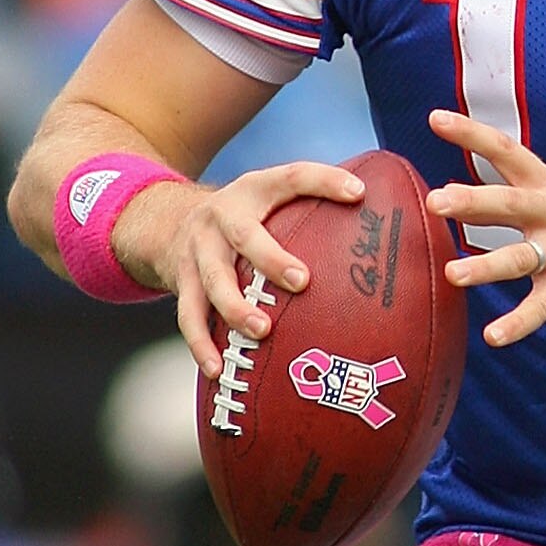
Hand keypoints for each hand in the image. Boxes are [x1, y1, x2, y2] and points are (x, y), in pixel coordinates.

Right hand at [114, 160, 367, 375]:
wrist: (167, 221)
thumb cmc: (243, 216)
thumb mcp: (269, 197)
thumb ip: (313, 202)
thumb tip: (378, 212)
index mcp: (254, 191)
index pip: (292, 177)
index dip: (325, 182)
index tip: (359, 194)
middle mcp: (221, 216)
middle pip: (244, 235)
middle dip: (271, 259)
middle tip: (302, 281)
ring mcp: (197, 250)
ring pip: (212, 280)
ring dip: (235, 307)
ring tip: (261, 331)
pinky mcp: (180, 280)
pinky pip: (189, 316)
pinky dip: (201, 344)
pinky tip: (217, 368)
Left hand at [427, 111, 545, 346]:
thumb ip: (509, 196)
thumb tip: (448, 194)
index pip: (507, 151)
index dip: (472, 134)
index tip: (436, 118)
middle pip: (512, 203)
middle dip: (474, 201)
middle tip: (436, 201)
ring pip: (521, 258)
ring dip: (486, 266)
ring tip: (454, 275)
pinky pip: (541, 308)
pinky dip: (517, 323)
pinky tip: (494, 336)